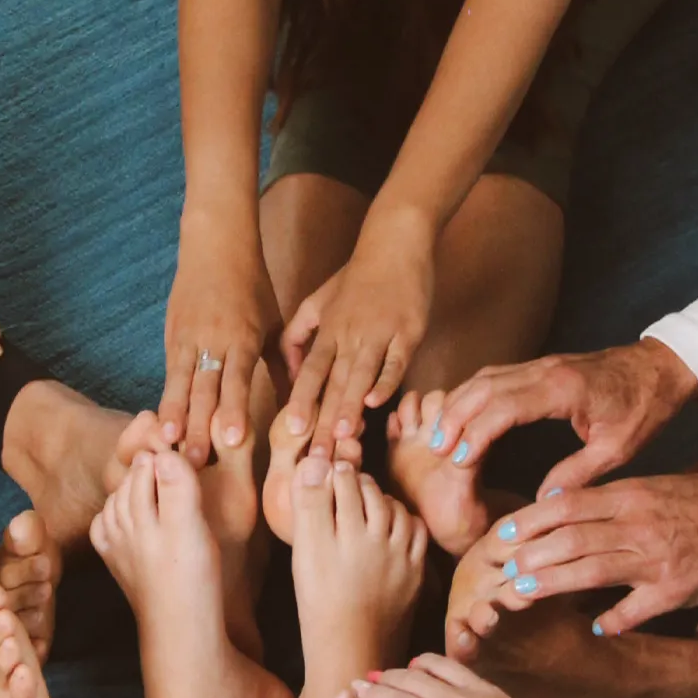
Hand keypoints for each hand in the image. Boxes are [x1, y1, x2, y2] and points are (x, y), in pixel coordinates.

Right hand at [160, 229, 283, 456]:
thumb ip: (283, 363)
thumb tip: (301, 399)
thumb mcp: (273, 322)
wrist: (215, 245)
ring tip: (166, 443)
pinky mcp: (171, 337)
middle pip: (205, 389)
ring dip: (174, 415)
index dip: (234, 410)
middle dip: (199, 426)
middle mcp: (212, 341)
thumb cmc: (251, 285)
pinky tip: (159, 422)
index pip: (237, 380)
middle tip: (194, 460)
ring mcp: (187, 339)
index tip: (232, 440)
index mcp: (242, 337)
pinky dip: (165, 398)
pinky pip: (169, 373)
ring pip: (180, 383)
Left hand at [281, 220, 434, 455]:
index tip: (290, 431)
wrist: (395, 243)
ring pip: (361, 374)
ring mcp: (379, 334)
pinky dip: (387, 381)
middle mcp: (349, 335)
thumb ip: (300, 336)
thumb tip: (289, 374)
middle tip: (316, 454)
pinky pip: (396, 361)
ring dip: (350, 405)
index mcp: (328, 330)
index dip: (300, 401)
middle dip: (323, 420)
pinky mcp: (408, 332)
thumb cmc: (357, 277)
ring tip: (341, 434)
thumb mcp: (319, 302)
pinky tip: (378, 402)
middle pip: (333, 382)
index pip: (310, 372)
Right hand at [436, 338, 697, 494]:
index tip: (457, 459)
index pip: (504, 407)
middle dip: (453, 418)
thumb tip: (545, 502)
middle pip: (483, 389)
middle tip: (433, 451)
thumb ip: (579, 474)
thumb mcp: (618, 448)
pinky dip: (471, 394)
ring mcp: (541, 365)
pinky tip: (460, 415)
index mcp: (563, 390)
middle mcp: (546, 371)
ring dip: (457, 404)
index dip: (475, 433)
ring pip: (484, 378)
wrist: (662, 369)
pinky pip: (495, 376)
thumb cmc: (645, 407)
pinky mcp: (541, 366)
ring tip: (437, 436)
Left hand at [476, 470, 697, 631]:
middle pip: (570, 539)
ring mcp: (655, 560)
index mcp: (632, 495)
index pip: (567, 505)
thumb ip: (613, 499)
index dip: (529, 521)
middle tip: (498, 569)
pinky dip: (610, 620)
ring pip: (590, 571)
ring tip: (521, 593)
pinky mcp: (674, 590)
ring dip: (551, 584)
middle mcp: (638, 525)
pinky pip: (633, 610)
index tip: (501, 533)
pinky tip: (593, 627)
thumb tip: (564, 507)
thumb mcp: (656, 487)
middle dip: (528, 555)